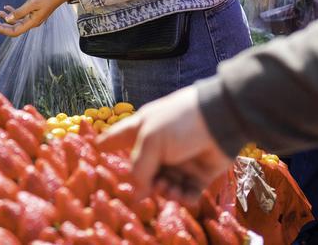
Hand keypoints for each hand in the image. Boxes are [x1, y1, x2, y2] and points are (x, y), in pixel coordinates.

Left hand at [0, 0, 70, 36]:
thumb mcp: (32, 3)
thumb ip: (20, 12)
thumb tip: (8, 20)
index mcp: (32, 22)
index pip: (14, 31)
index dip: (2, 30)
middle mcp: (32, 22)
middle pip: (14, 28)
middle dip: (2, 25)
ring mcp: (33, 18)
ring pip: (17, 21)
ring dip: (6, 18)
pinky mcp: (34, 12)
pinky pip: (21, 15)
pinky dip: (13, 12)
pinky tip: (6, 8)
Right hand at [99, 86, 232, 203]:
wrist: (221, 120)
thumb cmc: (180, 121)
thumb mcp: (151, 140)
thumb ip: (139, 168)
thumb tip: (136, 195)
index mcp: (143, 129)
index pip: (119, 136)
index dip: (107, 143)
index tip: (96, 148)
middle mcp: (159, 146)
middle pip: (143, 171)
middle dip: (145, 182)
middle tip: (152, 184)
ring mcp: (179, 160)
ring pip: (164, 185)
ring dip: (164, 190)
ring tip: (168, 187)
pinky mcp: (198, 174)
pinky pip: (185, 192)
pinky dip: (182, 197)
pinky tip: (180, 194)